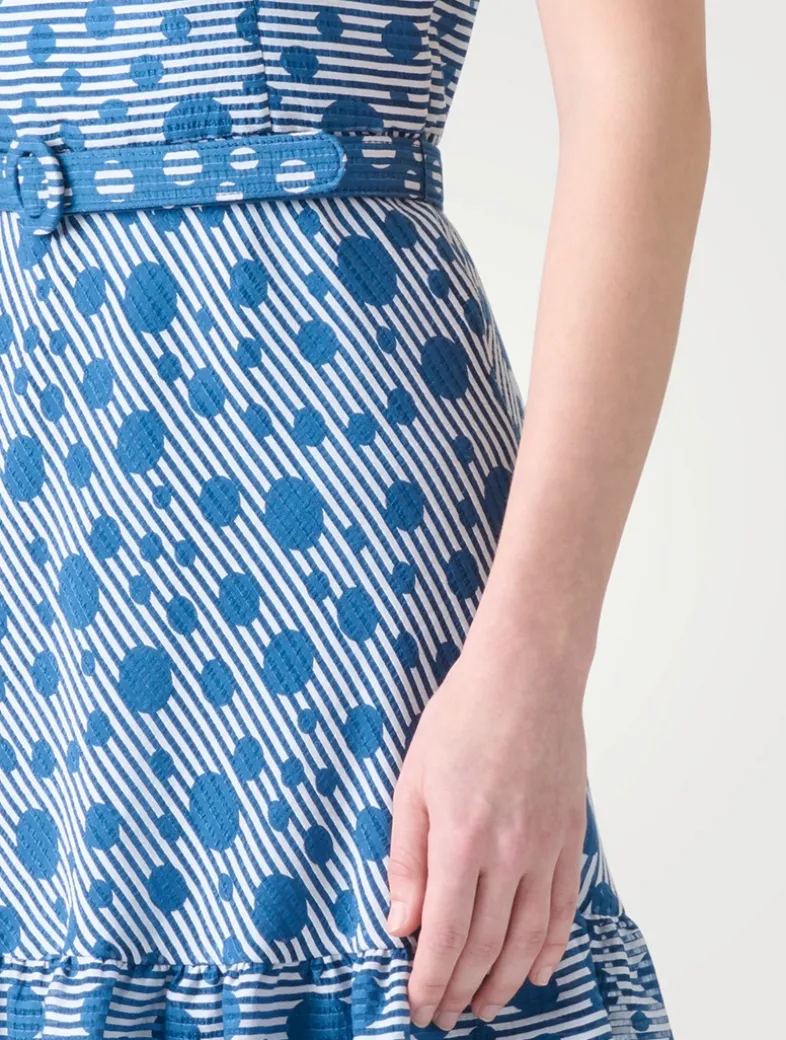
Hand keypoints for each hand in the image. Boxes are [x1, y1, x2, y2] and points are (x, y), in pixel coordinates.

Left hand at [385, 632, 587, 1031]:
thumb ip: (407, 856)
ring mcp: (544, 847)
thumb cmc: (461, 717)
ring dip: (504, 980)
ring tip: (486, 1006)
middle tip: (446, 1014)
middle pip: (485, 945)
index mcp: (460, 840)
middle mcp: (507, 854)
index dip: (430, 981)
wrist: (526, 676)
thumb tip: (402, 922)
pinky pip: (562, 905)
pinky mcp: (569, 835)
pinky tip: (537, 970)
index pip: (444, 935)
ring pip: (526, 937)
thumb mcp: (412, 781)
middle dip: (462, 989)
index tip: (418, 1008)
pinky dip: (551, 946)